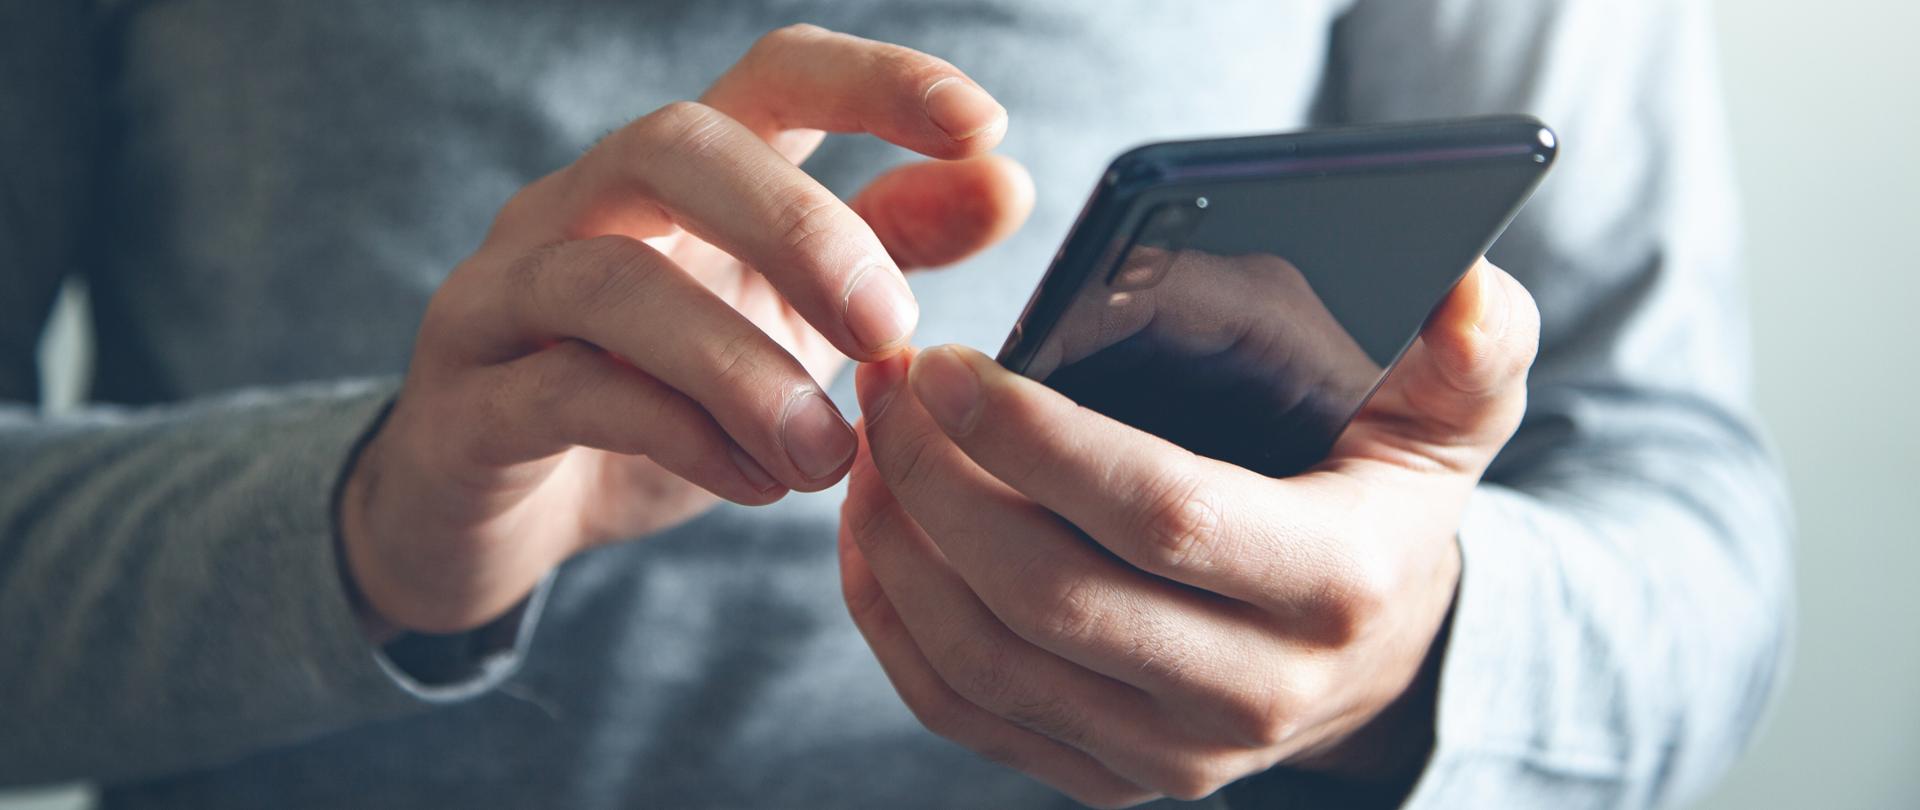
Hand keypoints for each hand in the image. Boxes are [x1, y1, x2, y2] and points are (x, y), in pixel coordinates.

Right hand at [338, 25, 1033, 635]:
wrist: (505, 516)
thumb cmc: (657, 395)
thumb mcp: (788, 320)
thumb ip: (886, 248)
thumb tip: (1006, 182)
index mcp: (676, 176)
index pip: (772, 76)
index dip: (877, 82)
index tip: (982, 128)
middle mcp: (580, 205)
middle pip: (676, 146)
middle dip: (798, 229)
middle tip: (888, 328)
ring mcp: (505, 296)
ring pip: (608, 278)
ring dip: (739, 366)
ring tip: (825, 452)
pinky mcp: (465, 403)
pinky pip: (565, 395)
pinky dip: (677, 438)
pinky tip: (755, 484)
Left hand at [839, 261, 1537, 805]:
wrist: (1378, 655)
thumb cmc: (1389, 503)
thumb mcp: (1456, 419)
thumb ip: (1471, 350)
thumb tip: (1463, 294)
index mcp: (1335, 584)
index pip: (1161, 513)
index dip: (1038, 438)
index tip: (948, 363)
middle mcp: (1255, 693)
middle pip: (1050, 596)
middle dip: (939, 482)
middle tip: (886, 385)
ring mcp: (1175, 754)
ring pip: (989, 663)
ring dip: (901, 546)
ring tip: (869, 443)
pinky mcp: (1110, 778)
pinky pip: (965, 714)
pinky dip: (897, 622)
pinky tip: (875, 533)